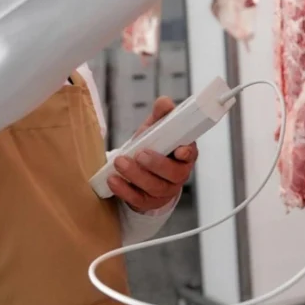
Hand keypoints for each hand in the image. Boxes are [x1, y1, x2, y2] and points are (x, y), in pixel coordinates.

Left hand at [107, 97, 197, 212]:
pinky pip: (138, 200)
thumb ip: (161, 115)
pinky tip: (112, 180)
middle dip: (156, 164)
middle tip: (139, 153)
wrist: (140, 171)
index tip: (180, 150)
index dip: (187, 153)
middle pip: (173, 173)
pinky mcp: (148, 203)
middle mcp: (178, 174)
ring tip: (120, 163)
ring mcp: (164, 191)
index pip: (192, 154)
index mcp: (185, 154)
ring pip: (154, 187)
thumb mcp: (156, 128)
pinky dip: (124, 190)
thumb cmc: (153, 146)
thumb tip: (164, 102)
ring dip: (136, 175)